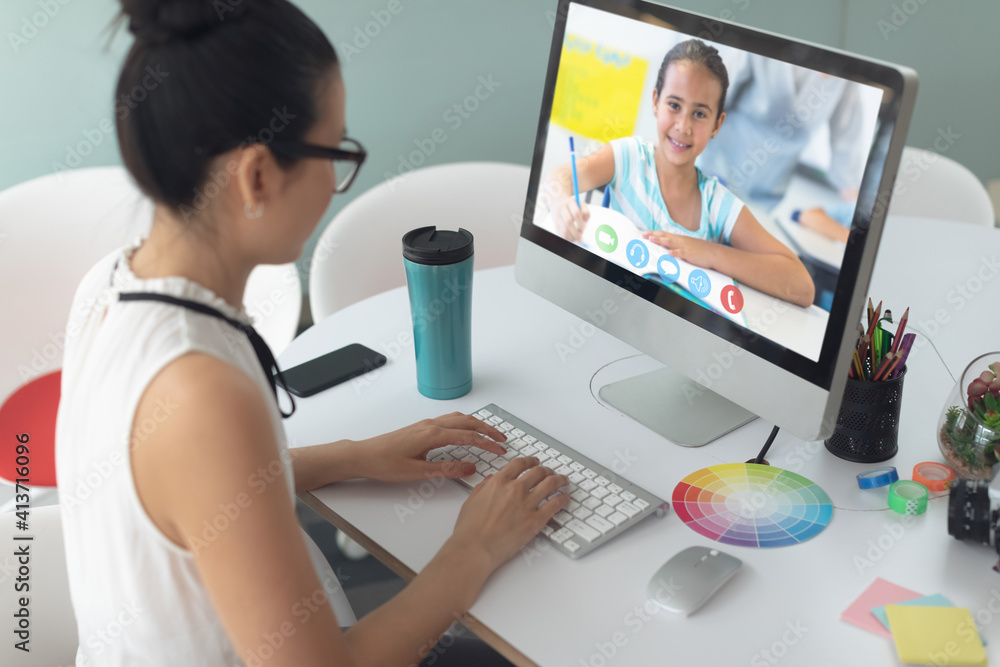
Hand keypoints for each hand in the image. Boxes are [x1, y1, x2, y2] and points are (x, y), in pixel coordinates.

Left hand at [358, 412, 507, 482]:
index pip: (468, 436)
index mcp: (432, 435)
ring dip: (476, 424)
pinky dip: (464, 423)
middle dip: (487, 429)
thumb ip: (446, 470)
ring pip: (458, 418)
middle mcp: (431, 425)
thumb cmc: (385, 464)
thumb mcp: (418, 472)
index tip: (501, 450)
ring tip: (489, 433)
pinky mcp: (421, 428)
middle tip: (503, 439)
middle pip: (467, 422)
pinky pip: (449, 420)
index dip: (487, 443)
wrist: (363, 455)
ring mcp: (425, 424)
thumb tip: (470, 468)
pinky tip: (465, 431)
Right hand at [450, 457, 569, 571]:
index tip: (534, 462)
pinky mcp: (536, 520)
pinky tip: (565, 499)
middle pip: (538, 471)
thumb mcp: (472, 500)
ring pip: (551, 484)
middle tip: (550, 472)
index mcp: (499, 482)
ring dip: (559, 480)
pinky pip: (556, 504)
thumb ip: (484, 487)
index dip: (530, 460)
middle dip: (546, 470)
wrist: (475, 548)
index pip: (520, 464)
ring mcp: (527, 504)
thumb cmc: (470, 529)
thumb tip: (491, 480)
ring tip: (563, 481)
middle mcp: (515, 489)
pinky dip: (563, 499)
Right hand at [551, 195, 589, 242]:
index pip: (576, 213)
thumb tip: (585, 223)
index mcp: (570, 203)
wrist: (557, 202)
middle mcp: (562, 209)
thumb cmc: (572, 205)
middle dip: (576, 231)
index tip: (584, 228)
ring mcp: (557, 216)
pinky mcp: (555, 223)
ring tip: (576, 238)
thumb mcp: (581, 204)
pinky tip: (572, 238)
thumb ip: (586, 212)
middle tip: (580, 236)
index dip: (580, 223)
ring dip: (571, 236)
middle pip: (568, 222)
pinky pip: (560, 233)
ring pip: (563, 229)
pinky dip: (567, 237)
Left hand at [642, 231, 716, 268]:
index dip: (654, 233)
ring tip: (652, 239)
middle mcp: (681, 241)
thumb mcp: (687, 245)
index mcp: (680, 239)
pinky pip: (681, 253)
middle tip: (643, 235)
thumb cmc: (701, 250)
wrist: (714, 253)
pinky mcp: (690, 254)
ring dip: (661, 240)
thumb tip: (666, 246)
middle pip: (665, 236)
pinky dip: (674, 253)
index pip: (664, 234)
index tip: (644, 233)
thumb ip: (677, 244)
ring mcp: (685, 247)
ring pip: (671, 242)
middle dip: (653, 235)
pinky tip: (668, 253)